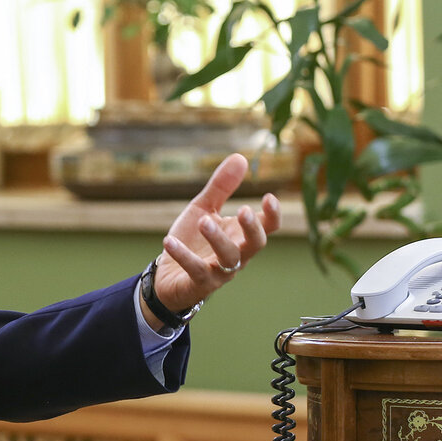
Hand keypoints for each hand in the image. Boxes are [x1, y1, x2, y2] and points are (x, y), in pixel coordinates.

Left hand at [142, 153, 280, 327]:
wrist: (168, 275)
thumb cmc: (193, 240)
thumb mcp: (203, 209)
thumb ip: (221, 187)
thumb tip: (240, 157)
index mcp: (241, 235)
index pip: (268, 227)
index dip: (273, 214)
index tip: (269, 197)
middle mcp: (237, 254)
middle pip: (256, 244)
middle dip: (252, 228)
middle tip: (243, 210)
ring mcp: (220, 271)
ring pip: (229, 258)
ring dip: (218, 239)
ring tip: (204, 220)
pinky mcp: (199, 283)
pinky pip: (195, 270)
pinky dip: (183, 255)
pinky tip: (169, 241)